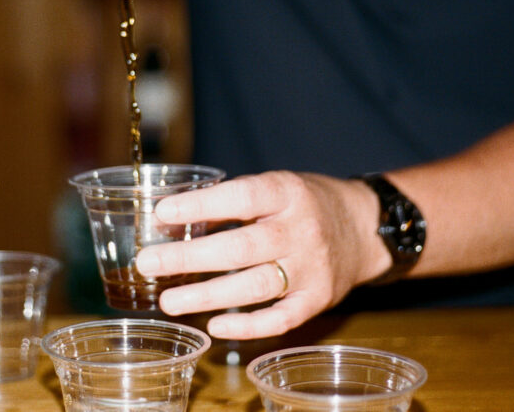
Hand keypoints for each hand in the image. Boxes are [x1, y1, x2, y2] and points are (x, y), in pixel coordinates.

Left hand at [134, 171, 385, 339]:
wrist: (364, 228)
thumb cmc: (305, 204)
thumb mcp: (276, 187)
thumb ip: (233, 200)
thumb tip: (171, 217)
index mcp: (287, 193)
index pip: (241, 197)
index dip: (200, 205)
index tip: (161, 213)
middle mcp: (301, 230)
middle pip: (240, 247)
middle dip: (189, 257)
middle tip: (149, 263)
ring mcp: (311, 268)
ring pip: (254, 286)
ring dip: (207, 295)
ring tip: (169, 300)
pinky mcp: (317, 299)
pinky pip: (280, 319)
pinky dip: (247, 326)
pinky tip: (214, 325)